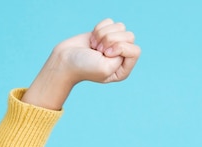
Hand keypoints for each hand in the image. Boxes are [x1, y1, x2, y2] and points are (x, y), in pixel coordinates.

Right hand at [22, 19, 140, 109]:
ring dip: (104, 34)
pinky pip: (110, 22)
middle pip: (130, 36)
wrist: (65, 59)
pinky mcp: (104, 33)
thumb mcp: (107, 68)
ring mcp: (113, 44)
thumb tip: (124, 39)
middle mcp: (121, 57)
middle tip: (98, 50)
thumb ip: (122, 55)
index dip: (120, 48)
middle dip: (111, 39)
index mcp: (124, 69)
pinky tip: (92, 40)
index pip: (135, 51)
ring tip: (94, 45)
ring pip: (120, 27)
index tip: (105, 54)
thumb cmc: (85, 67)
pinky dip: (99, 28)